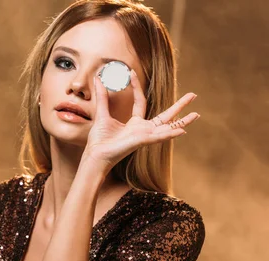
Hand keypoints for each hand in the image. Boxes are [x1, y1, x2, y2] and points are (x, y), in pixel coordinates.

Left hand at [83, 70, 199, 171]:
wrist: (96, 156)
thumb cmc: (100, 141)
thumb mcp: (102, 114)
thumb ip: (102, 98)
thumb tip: (98, 78)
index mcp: (134, 123)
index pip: (140, 101)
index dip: (136, 86)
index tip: (132, 72)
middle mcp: (143, 129)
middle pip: (165, 116)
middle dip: (179, 106)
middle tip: (193, 95)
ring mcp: (145, 136)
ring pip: (168, 127)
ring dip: (182, 121)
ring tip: (196, 114)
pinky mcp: (142, 141)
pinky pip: (159, 137)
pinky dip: (170, 134)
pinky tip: (183, 131)